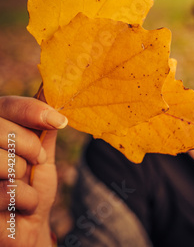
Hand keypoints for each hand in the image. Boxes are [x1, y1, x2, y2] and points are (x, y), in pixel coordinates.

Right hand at [0, 96, 66, 245]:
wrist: (27, 225)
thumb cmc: (33, 185)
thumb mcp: (43, 153)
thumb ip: (44, 129)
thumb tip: (57, 97)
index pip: (8, 106)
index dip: (33, 111)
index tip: (59, 120)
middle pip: (4, 132)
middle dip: (30, 149)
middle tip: (35, 162)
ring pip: (5, 165)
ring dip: (26, 181)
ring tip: (22, 188)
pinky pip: (5, 192)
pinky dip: (23, 202)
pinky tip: (15, 208)